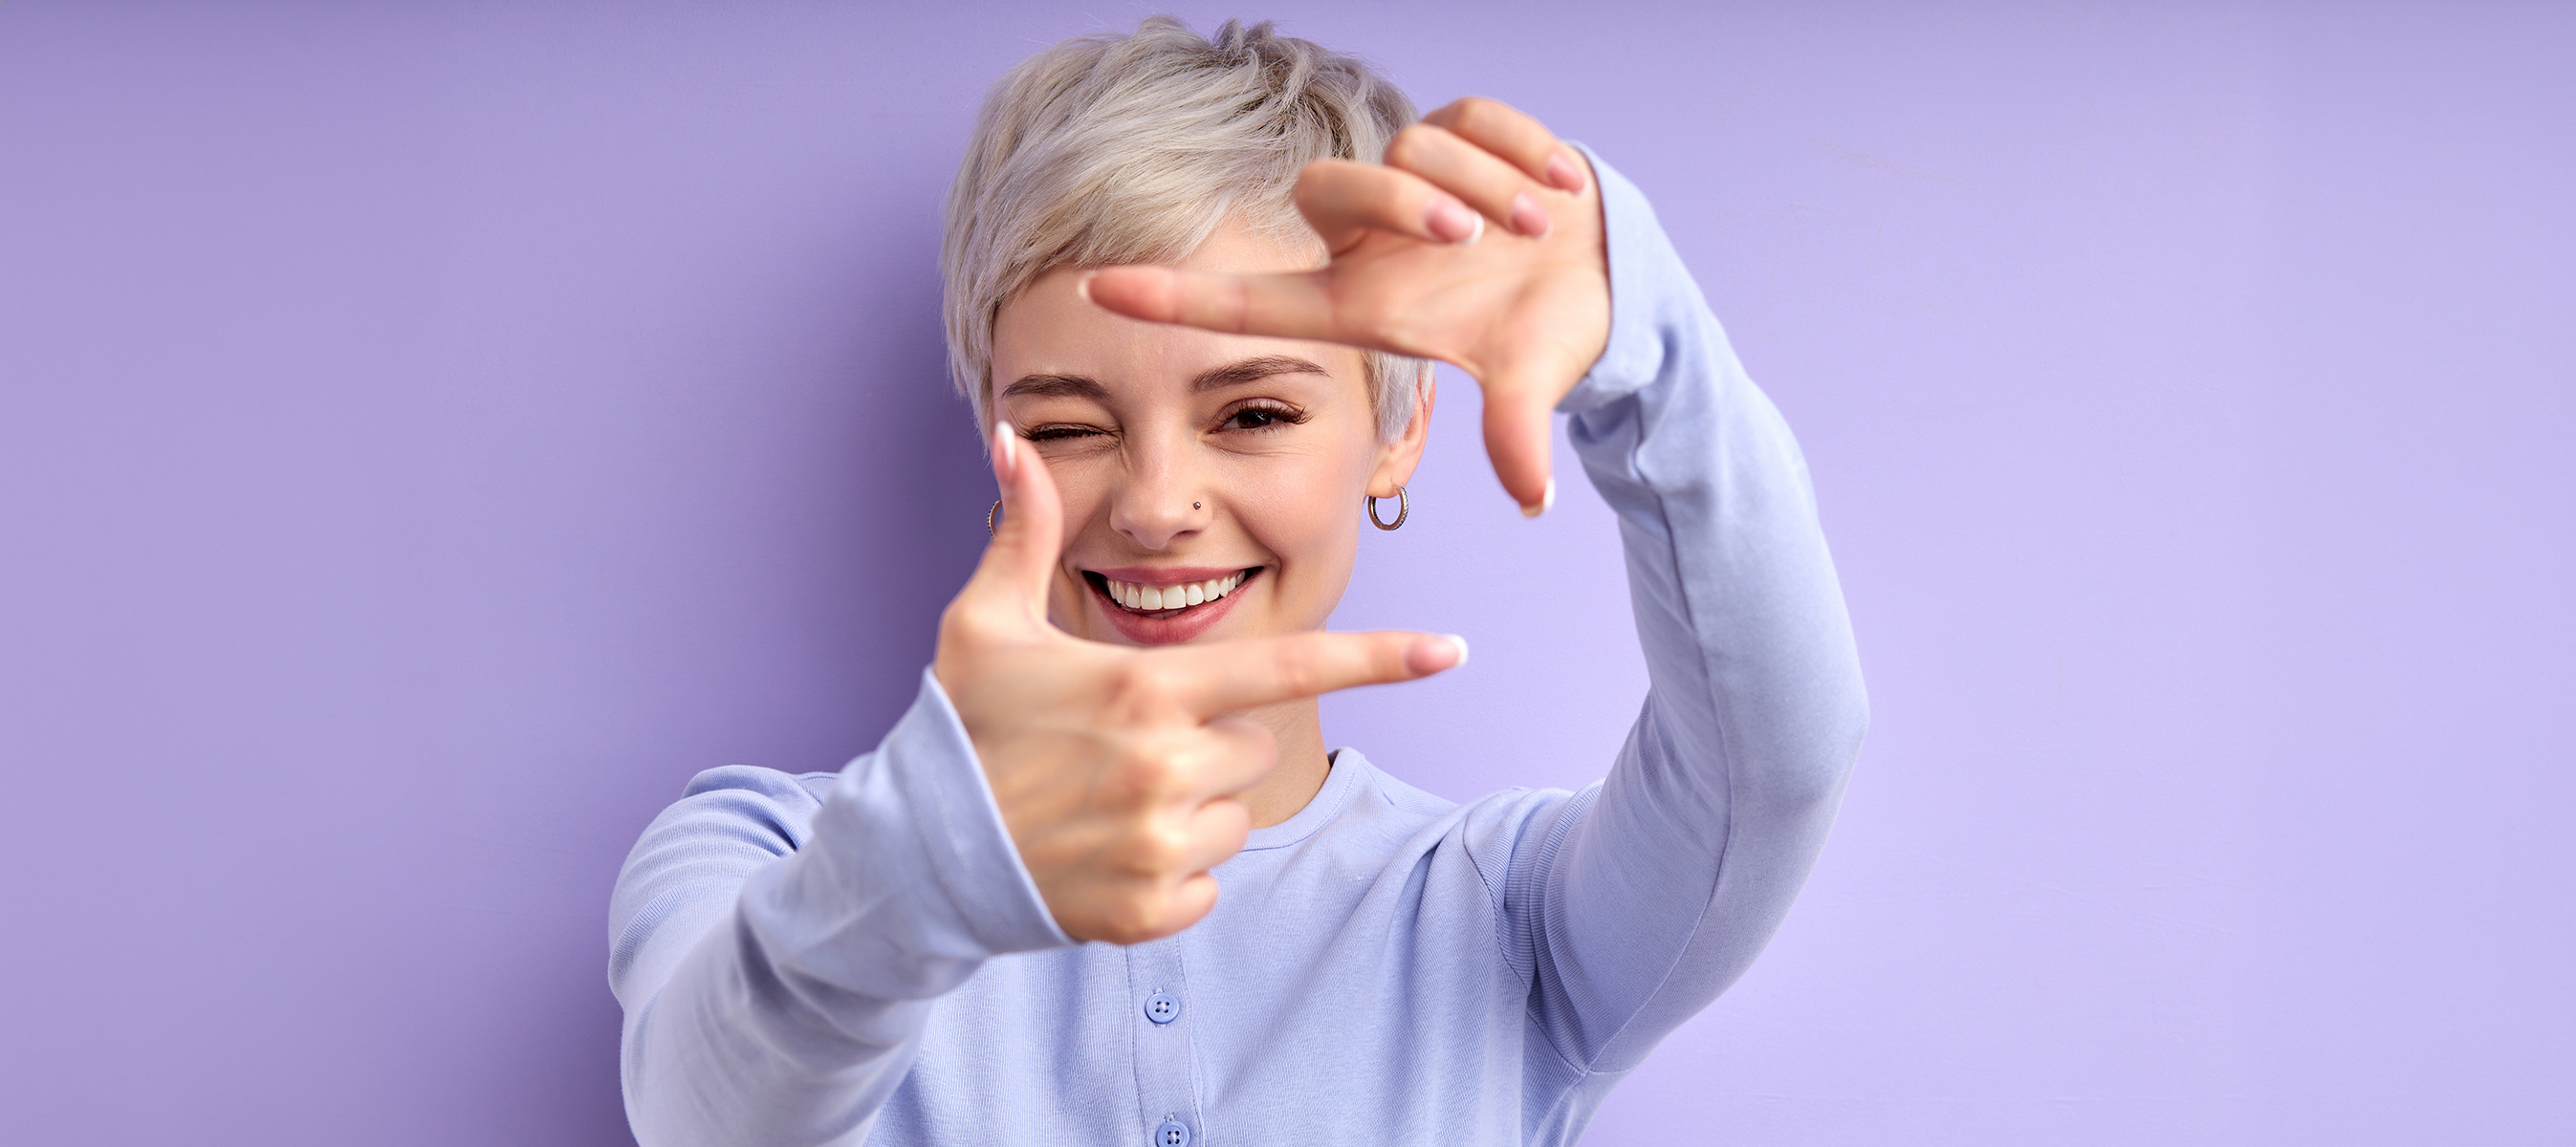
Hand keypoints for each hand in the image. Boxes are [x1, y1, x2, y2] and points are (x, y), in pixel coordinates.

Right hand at [933, 422, 1467, 944]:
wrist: (913, 855)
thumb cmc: (959, 728)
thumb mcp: (986, 622)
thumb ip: (1026, 531)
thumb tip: (1012, 438)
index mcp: (1146, 689)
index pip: (1291, 666)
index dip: (1379, 657)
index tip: (1453, 649)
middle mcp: (1166, 766)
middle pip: (1255, 741)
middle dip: (1208, 736)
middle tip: (1125, 743)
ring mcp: (1161, 845)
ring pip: (1236, 811)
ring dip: (1192, 806)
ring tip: (1109, 801)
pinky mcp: (1152, 912)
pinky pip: (1210, 883)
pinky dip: (1172, 874)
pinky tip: (1105, 853)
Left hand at [1084, 97, 1609, 514]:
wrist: (1606, 272)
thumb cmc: (1541, 331)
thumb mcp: (1527, 382)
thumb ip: (1519, 432)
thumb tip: (1534, 499)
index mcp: (1361, 302)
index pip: (1248, 299)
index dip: (1175, 297)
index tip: (1096, 291)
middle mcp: (1368, 240)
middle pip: (1327, 187)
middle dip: (1406, 205)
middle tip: (1476, 240)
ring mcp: (1409, 181)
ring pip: (1411, 150)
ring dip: (1484, 188)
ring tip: (1537, 226)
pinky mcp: (1460, 131)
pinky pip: (1473, 118)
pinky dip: (1523, 150)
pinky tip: (1559, 186)